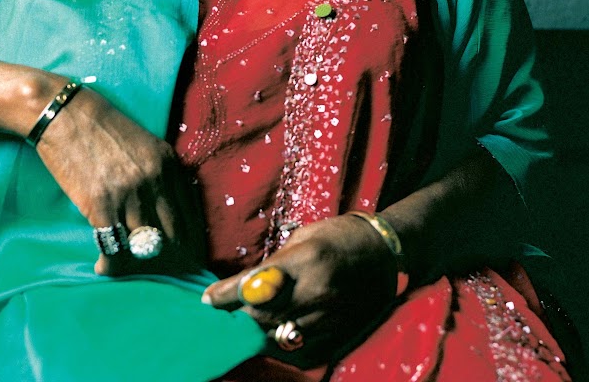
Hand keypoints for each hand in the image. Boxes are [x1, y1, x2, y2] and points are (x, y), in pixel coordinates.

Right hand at [34, 87, 204, 275]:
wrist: (65, 114)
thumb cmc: (101, 129)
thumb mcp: (144, 144)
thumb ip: (160, 173)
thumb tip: (169, 210)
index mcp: (168, 163)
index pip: (191, 214)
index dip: (192, 242)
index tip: (190, 259)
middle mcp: (155, 179)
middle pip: (174, 235)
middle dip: (173, 260)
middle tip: (166, 274)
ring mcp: (129, 192)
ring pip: (145, 245)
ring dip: (138, 263)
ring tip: (128, 268)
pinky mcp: (101, 203)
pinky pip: (115, 247)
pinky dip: (111, 263)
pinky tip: (104, 266)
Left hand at [202, 215, 397, 366]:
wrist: (381, 253)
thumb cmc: (337, 237)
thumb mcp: (302, 238)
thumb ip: (275, 265)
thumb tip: (245, 286)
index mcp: (305, 259)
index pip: (255, 283)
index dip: (226, 295)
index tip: (207, 299)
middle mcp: (315, 292)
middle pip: (261, 316)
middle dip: (234, 318)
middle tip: (215, 318)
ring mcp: (327, 318)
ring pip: (277, 337)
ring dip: (252, 335)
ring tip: (234, 330)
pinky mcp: (336, 336)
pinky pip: (297, 351)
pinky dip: (277, 346)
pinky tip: (265, 339)